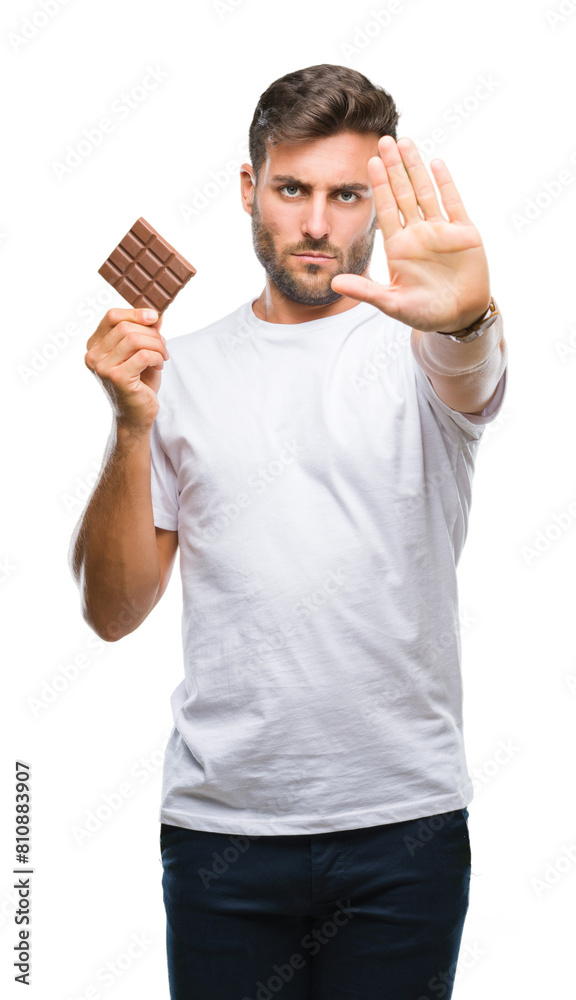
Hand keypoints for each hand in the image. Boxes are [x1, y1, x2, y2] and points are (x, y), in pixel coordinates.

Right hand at [84, 307, 168, 430]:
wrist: (137, 415)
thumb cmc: (139, 383)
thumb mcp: (142, 352)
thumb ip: (145, 332)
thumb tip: (155, 314)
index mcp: (95, 346)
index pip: (112, 316)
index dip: (135, 313)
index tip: (155, 317)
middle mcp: (93, 355)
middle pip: (126, 327)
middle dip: (151, 334)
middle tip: (163, 347)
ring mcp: (103, 367)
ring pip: (135, 340)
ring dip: (156, 345)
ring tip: (162, 356)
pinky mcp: (117, 378)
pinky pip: (143, 355)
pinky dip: (157, 358)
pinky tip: (159, 366)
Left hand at [330, 136, 490, 332]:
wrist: (460, 318)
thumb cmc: (425, 313)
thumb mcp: (392, 303)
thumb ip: (365, 291)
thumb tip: (333, 283)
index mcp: (399, 247)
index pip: (386, 210)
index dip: (379, 186)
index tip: (369, 162)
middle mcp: (418, 234)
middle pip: (403, 193)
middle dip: (394, 168)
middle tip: (384, 140)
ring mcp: (441, 231)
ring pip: (426, 192)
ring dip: (415, 168)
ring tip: (405, 142)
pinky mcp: (464, 233)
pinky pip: (453, 203)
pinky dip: (445, 184)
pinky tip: (435, 164)